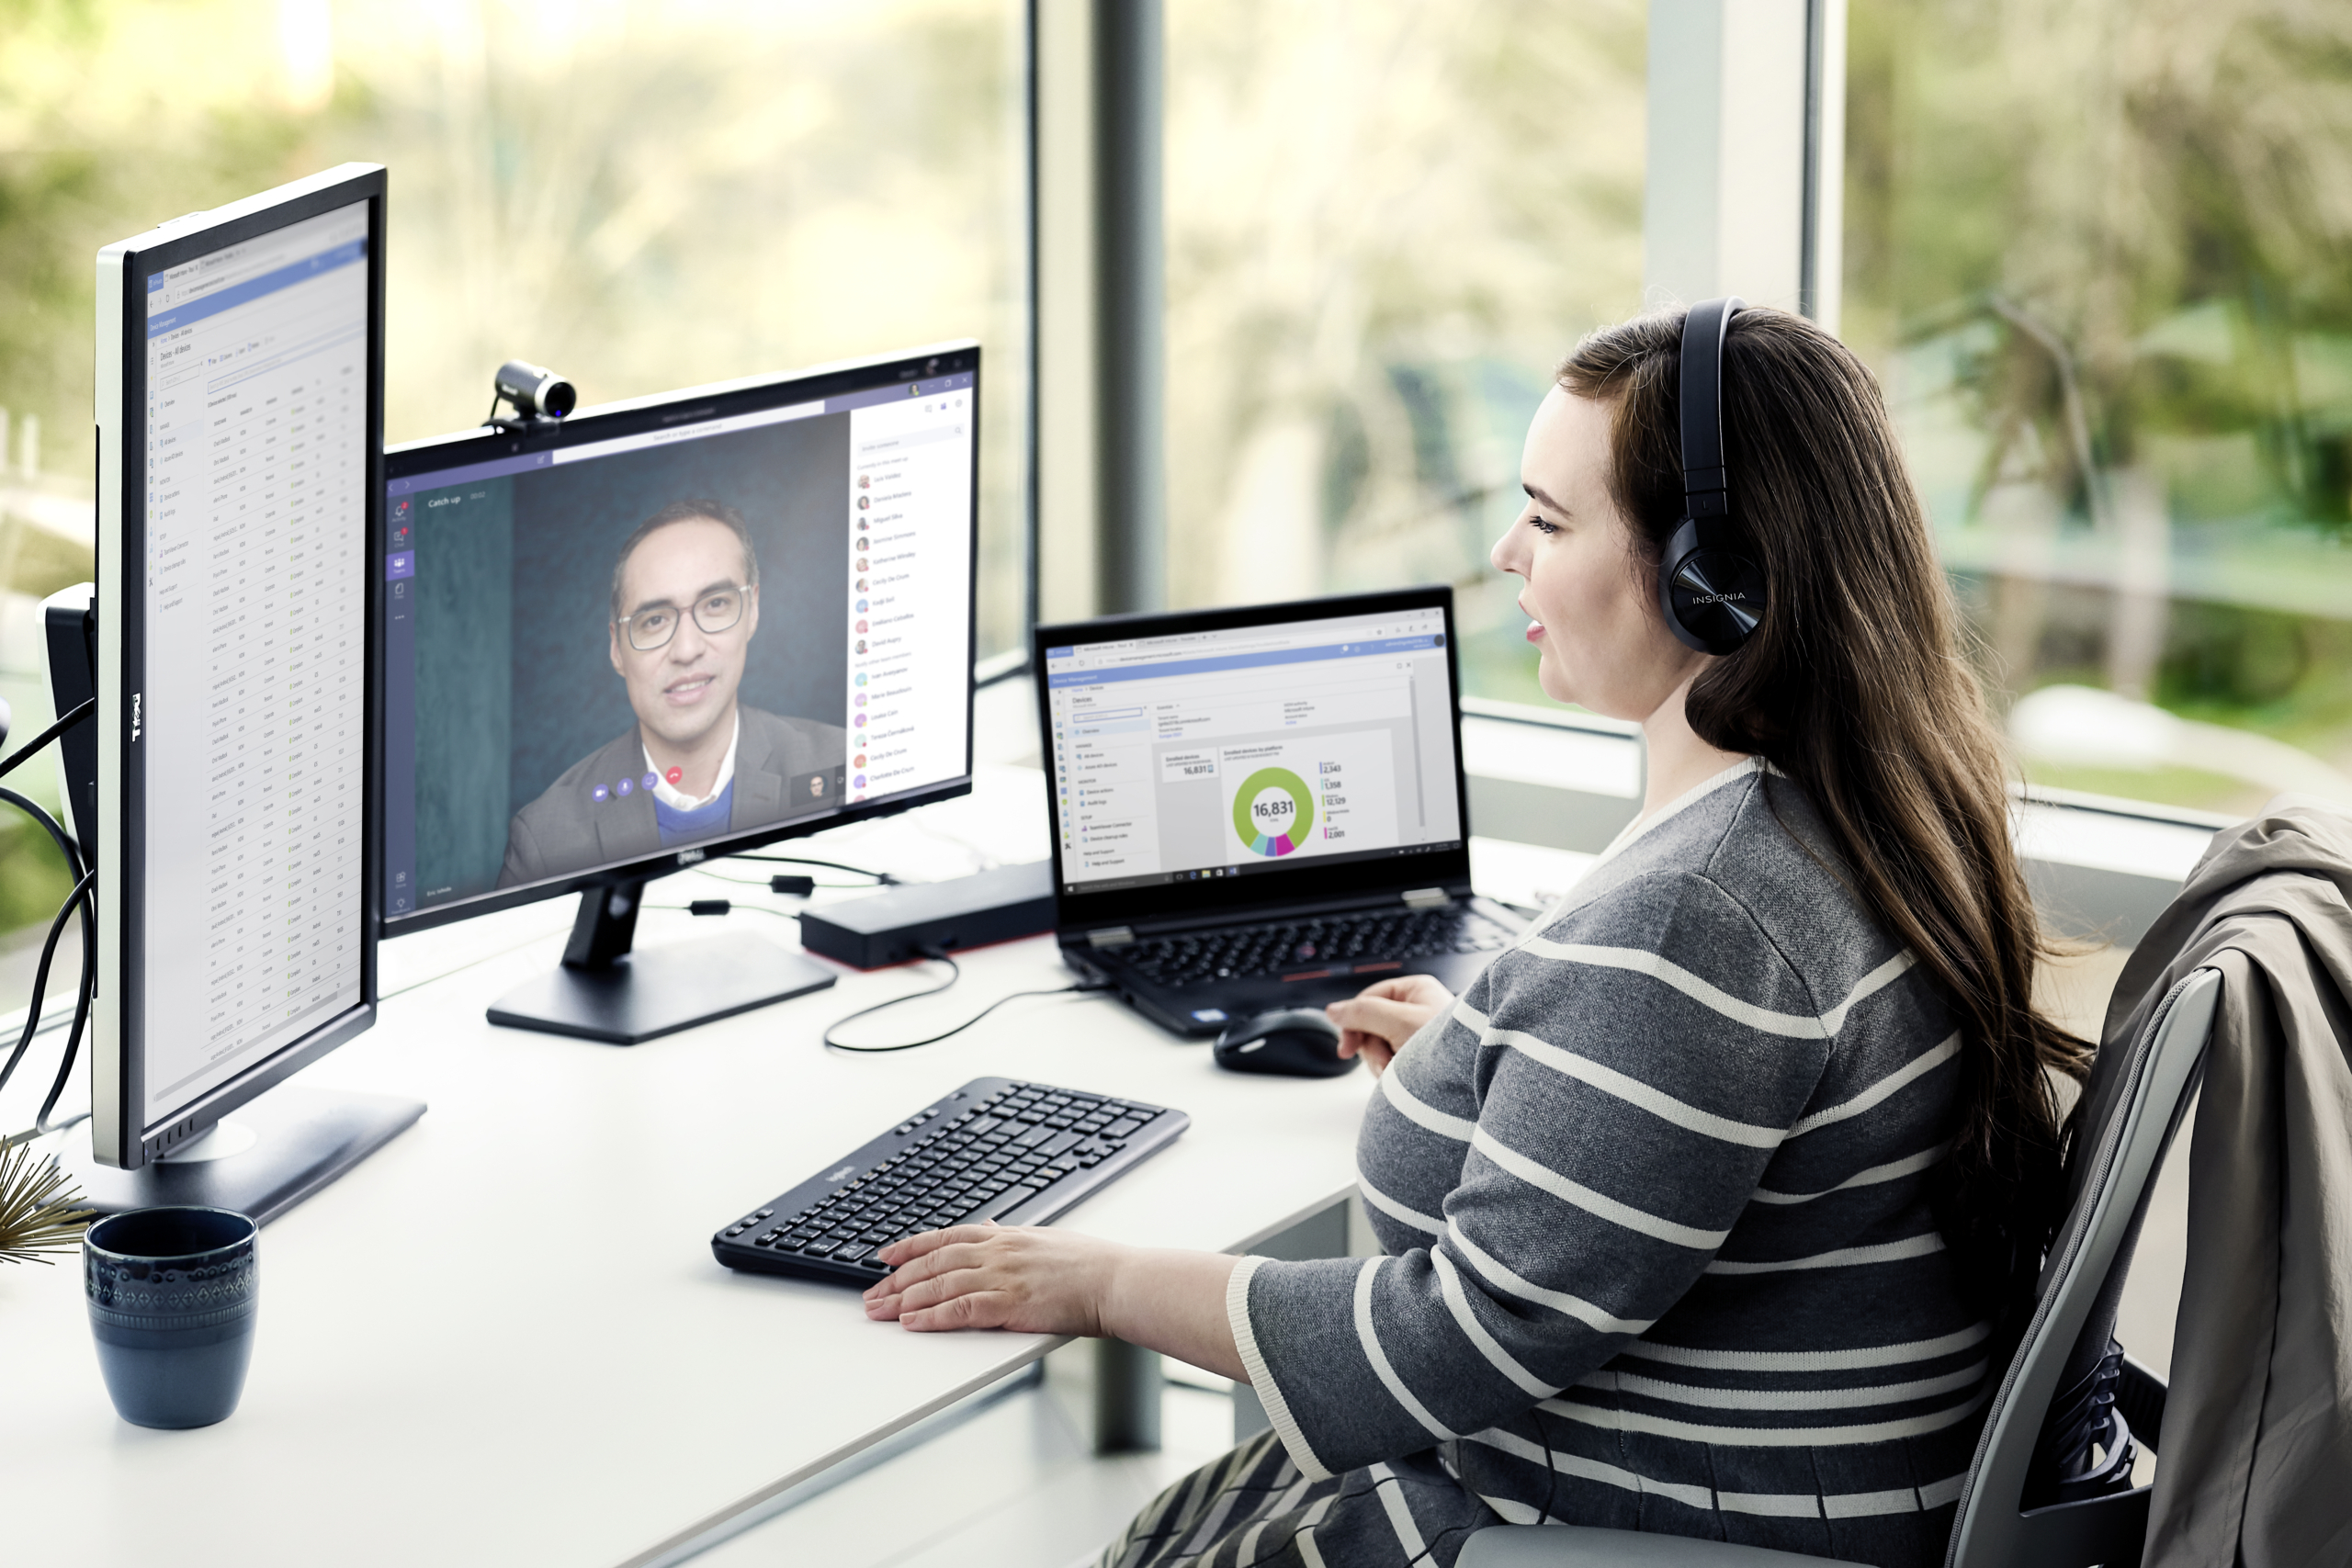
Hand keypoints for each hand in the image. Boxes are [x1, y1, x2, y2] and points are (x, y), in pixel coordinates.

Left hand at [863, 1223, 1121, 1332]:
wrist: (1115, 1281)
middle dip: (896, 1279)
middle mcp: (997, 1251)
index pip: (945, 1237)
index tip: (885, 1256)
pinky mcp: (1009, 1303)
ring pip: (939, 1285)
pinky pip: (960, 1309)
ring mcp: (1001, 1276)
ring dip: (903, 1299)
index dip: (911, 1247)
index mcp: (1004, 1236)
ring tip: (879, 1312)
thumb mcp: (1044, 1237)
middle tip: (871, 1295)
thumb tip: (988, 1225)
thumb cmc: (1089, 1264)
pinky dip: (931, 1316)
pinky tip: (912, 1323)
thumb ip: (1011, 1234)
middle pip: (932, 1263)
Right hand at [1325, 973, 1453, 1076]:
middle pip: (1370, 1025)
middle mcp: (1418, 1009)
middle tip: (1385, 1062)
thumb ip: (1362, 1013)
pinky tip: (1406, 1082)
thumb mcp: (1399, 1023)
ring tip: (1402, 1073)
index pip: (1369, 999)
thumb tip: (1333, 1010)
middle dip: (1373, 1048)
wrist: (1476, 1085)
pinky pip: (1392, 1064)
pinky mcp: (1421, 1059)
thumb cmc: (1448, 1049)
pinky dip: (1394, 1074)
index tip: (1346, 1047)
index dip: (1353, 1021)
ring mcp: (1418, 1035)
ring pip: (1379, 1047)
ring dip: (1383, 1063)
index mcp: (1416, 990)